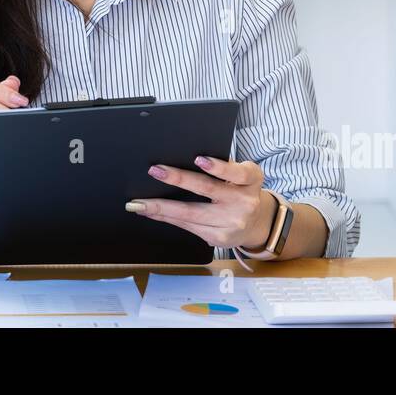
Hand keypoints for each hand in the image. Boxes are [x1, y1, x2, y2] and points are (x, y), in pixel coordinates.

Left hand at [126, 157, 275, 250]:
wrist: (256, 223)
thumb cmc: (239, 190)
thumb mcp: (241, 175)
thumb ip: (222, 166)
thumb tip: (180, 157)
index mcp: (251, 179)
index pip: (237, 172)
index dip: (219, 167)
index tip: (199, 159)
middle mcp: (245, 202)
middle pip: (208, 189)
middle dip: (178, 179)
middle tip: (156, 171)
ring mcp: (232, 222)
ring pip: (191, 213)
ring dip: (162, 206)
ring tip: (139, 202)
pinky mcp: (219, 238)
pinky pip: (188, 226)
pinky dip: (166, 218)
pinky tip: (151, 213)